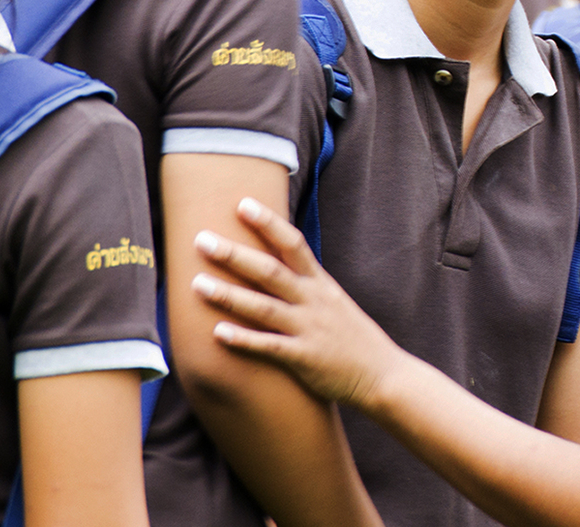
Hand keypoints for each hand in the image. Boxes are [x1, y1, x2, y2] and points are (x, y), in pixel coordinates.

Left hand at [192, 197, 410, 410]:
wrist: (382, 375)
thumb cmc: (353, 338)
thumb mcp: (333, 301)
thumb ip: (306, 284)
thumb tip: (275, 265)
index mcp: (321, 283)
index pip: (293, 243)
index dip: (268, 223)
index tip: (242, 203)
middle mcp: (314, 301)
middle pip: (270, 271)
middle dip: (234, 254)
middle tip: (201, 239)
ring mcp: (309, 329)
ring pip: (264, 307)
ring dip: (229, 295)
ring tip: (197, 284)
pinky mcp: (304, 359)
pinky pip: (269, 347)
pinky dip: (243, 339)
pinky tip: (217, 333)